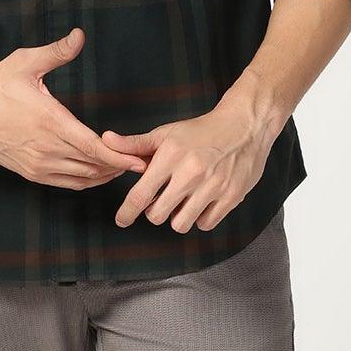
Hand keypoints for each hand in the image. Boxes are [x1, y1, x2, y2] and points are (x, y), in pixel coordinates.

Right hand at [0, 27, 145, 186]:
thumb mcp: (26, 62)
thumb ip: (57, 52)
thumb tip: (79, 35)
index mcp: (50, 122)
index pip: (93, 147)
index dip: (119, 157)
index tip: (139, 160)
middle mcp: (46, 148)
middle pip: (93, 166)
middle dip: (119, 166)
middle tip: (140, 161)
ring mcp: (37, 164)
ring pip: (81, 178)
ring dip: (104, 175)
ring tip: (123, 168)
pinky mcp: (30, 173)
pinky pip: (66, 184)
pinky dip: (86, 181)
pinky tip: (98, 174)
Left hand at [101, 91, 282, 231]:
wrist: (244, 125)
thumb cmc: (202, 131)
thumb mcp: (166, 133)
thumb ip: (135, 144)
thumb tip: (106, 140)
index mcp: (171, 156)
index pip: (140, 194)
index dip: (127, 212)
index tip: (122, 220)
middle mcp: (191, 173)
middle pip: (158, 215)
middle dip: (155, 212)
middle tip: (161, 201)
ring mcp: (213, 186)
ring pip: (181, 224)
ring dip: (177, 217)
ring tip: (183, 202)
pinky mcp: (231, 196)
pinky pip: (206, 224)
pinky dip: (200, 218)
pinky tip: (202, 203)